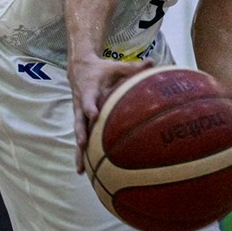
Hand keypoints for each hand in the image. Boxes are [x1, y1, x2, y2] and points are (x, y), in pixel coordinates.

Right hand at [67, 55, 153, 171]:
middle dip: (81, 135)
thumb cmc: (102, 69)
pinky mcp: (80, 120)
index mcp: (89, 91)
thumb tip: (153, 61)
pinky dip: (81, 152)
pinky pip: (80, 137)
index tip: (95, 115)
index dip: (91, 107)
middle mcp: (80, 104)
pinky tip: (84, 169)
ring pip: (78, 134)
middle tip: (83, 146)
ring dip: (79, 151)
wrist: (79, 69)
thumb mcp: (117, 66)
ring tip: (81, 169)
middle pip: (79, 122)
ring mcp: (78, 114)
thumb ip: (134, 67)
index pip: (88, 100)